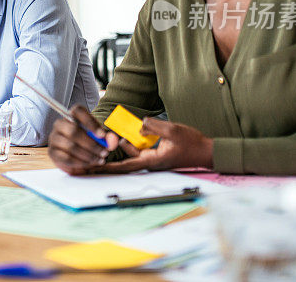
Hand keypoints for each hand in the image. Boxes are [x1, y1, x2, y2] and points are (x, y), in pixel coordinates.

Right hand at [48, 104, 118, 174]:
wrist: (77, 152)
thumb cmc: (89, 140)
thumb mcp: (100, 136)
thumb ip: (108, 137)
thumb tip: (112, 139)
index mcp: (72, 114)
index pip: (78, 111)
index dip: (90, 122)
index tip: (102, 135)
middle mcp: (60, 124)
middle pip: (73, 131)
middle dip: (91, 144)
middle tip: (104, 152)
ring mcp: (54, 138)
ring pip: (70, 146)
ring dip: (88, 155)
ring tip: (100, 160)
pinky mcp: (53, 152)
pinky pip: (66, 158)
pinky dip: (80, 162)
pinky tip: (90, 163)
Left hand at [99, 117, 213, 172]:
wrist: (206, 151)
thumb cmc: (192, 144)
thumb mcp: (173, 130)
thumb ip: (153, 126)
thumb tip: (138, 126)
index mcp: (152, 161)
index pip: (125, 166)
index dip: (108, 168)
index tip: (94, 169)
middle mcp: (149, 162)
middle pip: (123, 164)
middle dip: (106, 164)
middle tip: (88, 165)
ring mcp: (152, 159)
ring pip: (130, 154)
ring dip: (119, 148)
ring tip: (101, 144)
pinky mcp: (156, 154)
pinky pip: (138, 149)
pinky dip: (130, 144)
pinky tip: (122, 136)